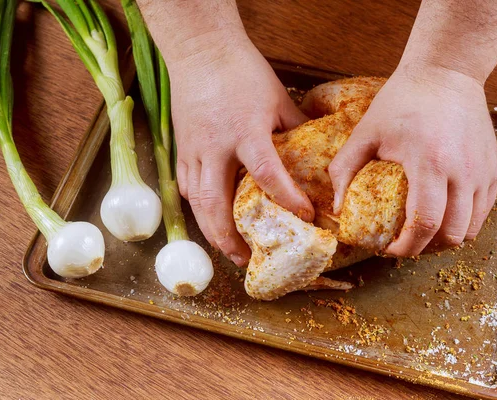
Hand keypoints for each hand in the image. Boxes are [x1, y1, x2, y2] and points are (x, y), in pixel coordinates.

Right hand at [167, 32, 312, 265]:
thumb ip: (295, 129)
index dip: (287, 199)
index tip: (305, 216)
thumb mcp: (278, 98)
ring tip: (227, 249)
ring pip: (196, 202)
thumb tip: (315, 153)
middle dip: (229, 238)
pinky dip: (198, 207)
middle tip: (245, 258)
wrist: (201, 52)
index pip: (267, 175)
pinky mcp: (182, 149)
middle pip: (216, 205)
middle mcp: (216, 148)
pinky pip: (186, 186)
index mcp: (245, 133)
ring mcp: (194, 151)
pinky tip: (210, 216)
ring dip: (211, 231)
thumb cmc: (242, 72)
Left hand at [329, 63, 496, 255]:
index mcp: (429, 162)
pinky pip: (483, 211)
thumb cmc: (402, 101)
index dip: (406, 246)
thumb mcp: (366, 132)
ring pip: (471, 229)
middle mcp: (463, 172)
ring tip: (422, 232)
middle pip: (451, 234)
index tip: (389, 248)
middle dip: (425, 248)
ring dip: (445, 239)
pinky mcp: (493, 169)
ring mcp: (482, 172)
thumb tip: (338, 208)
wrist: (446, 73)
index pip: (424, 224)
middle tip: (404, 243)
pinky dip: (463, 223)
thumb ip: (344, 169)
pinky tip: (442, 216)